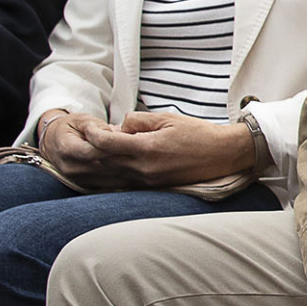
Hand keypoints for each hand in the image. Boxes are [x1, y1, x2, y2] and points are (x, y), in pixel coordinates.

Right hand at [37, 111, 144, 187]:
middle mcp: (71, 167)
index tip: (132, 143)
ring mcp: (78, 179)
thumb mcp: (81, 120)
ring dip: (128, 174)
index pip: (93, 151)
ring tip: (145, 165)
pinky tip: (139, 174)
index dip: (112, 147)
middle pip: (104, 167)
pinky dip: (124, 180)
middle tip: (144, 155)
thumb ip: (97, 126)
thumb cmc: (69, 128)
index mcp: (67, 148)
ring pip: (109, 180)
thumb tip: (115, 133)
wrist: (53, 142)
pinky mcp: (86, 186)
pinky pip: (108, 186)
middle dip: (125, 161)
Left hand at [79, 110, 261, 186]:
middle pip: (103, 161)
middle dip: (90, 149)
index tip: (87, 127)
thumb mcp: (167, 118)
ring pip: (111, 175)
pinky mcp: (153, 187)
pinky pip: (123, 182)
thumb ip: (138, 121)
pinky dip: (111, 174)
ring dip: (98, 165)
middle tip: (82, 138)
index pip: (106, 143)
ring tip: (90, 154)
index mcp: (147, 148)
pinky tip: (106, 168)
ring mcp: (148, 181)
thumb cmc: (198, 133)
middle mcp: (144, 168)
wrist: (223, 154)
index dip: (92, 134)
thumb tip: (119, 126)